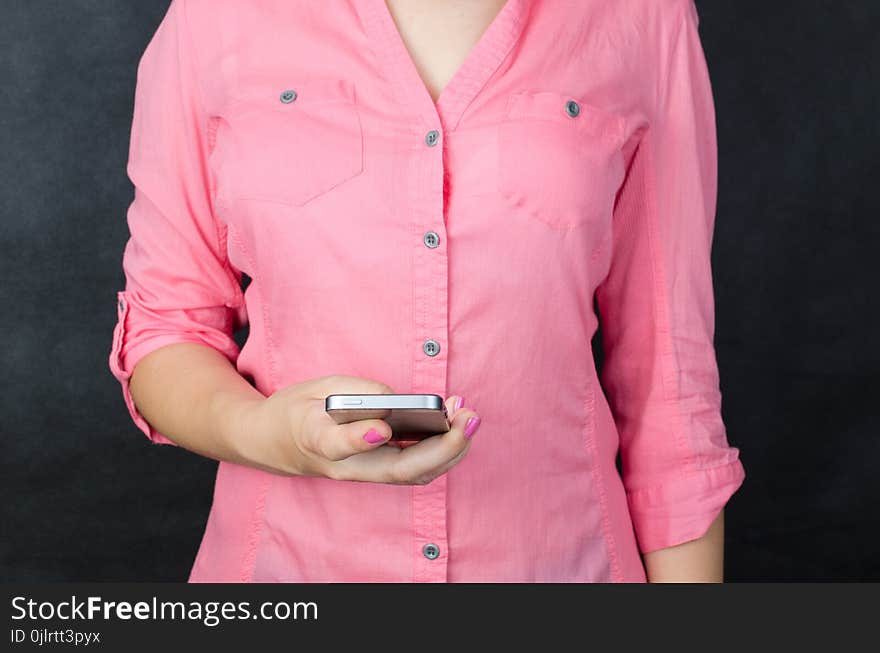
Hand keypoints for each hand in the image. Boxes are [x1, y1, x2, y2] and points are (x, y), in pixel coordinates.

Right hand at [245, 374, 480, 483]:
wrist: (274, 444)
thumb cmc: (297, 410)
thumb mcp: (315, 387)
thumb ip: (354, 393)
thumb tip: (395, 402)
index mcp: (314, 438)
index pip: (336, 446)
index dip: (360, 439)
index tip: (383, 427)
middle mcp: (343, 467)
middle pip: (396, 471)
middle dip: (441, 448)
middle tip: (468, 417)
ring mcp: (362, 475)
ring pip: (413, 475)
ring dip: (449, 450)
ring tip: (468, 415)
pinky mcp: (376, 472)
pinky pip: (414, 468)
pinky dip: (441, 448)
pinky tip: (455, 421)